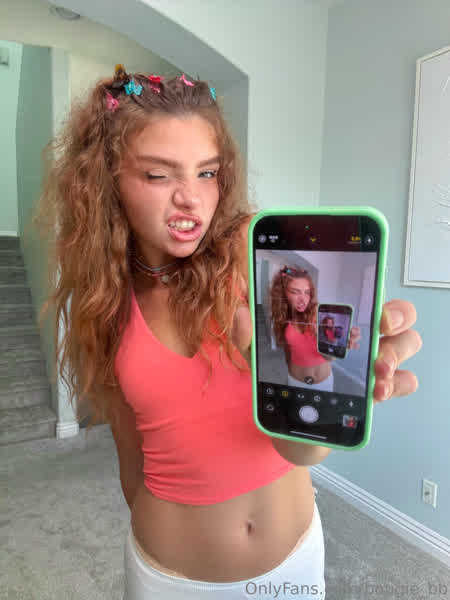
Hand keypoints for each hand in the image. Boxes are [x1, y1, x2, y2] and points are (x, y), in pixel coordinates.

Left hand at [232, 299, 422, 405]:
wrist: (289, 425)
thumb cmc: (281, 381)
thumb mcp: (259, 356)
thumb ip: (248, 335)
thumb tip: (241, 311)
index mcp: (335, 320)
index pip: (366, 292)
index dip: (374, 288)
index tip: (369, 296)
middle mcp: (361, 337)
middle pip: (398, 313)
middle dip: (397, 314)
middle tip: (380, 327)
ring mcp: (372, 363)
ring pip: (406, 343)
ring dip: (396, 352)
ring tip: (377, 369)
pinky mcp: (377, 391)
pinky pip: (404, 382)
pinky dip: (398, 384)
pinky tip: (379, 391)